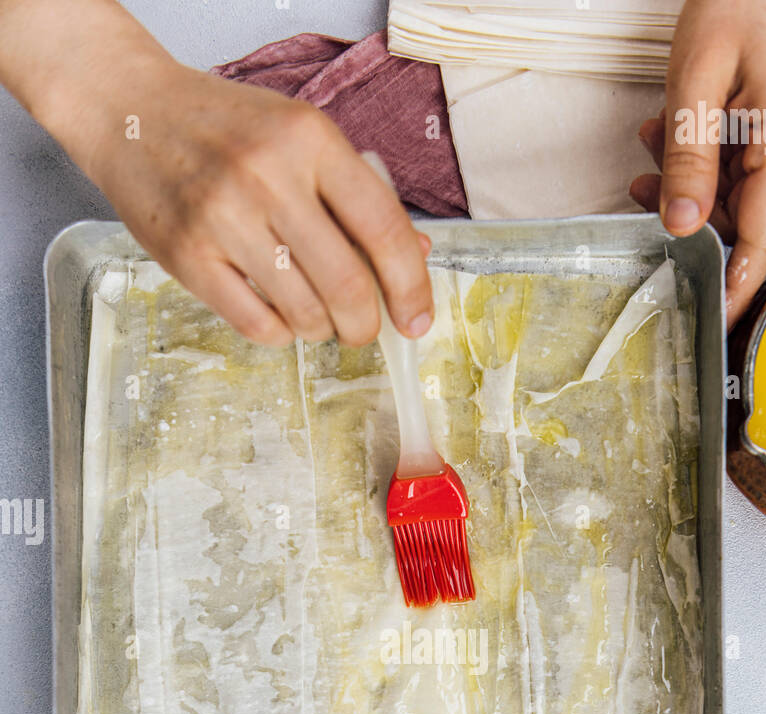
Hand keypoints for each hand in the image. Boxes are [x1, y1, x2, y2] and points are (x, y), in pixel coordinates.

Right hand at [0, 0, 432, 345]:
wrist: (132, 112)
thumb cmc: (227, 130)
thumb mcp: (300, 139)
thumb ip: (357, 195)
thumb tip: (417, 254)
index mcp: (311, 140)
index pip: (383, 228)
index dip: (410, 286)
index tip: (417, 320)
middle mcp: (268, 176)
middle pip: (346, 283)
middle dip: (365, 324)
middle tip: (362, 330)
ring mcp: (224, 217)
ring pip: (302, 311)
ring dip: (320, 329)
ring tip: (314, 317)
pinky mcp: (188, 255)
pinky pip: (256, 324)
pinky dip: (279, 334)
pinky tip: (278, 317)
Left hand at [629, 0, 765, 325]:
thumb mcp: (695, 80)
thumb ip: (688, 159)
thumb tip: (680, 222)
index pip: (761, 237)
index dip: (734, 283)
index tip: (714, 319)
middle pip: (747, 212)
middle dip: (692, 206)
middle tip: (646, 180)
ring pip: (746, 186)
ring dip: (698, 175)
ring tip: (659, 137)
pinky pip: (756, 160)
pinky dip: (717, 153)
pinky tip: (688, 126)